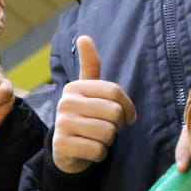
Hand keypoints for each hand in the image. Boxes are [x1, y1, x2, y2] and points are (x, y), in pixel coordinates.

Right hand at [52, 35, 136, 173]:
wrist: (65, 149)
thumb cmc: (84, 116)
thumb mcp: (87, 90)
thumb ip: (89, 65)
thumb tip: (84, 36)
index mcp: (75, 87)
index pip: (115, 92)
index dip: (128, 107)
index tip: (127, 117)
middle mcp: (65, 102)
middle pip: (114, 113)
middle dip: (117, 126)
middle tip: (106, 128)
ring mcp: (62, 124)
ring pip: (108, 133)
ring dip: (108, 141)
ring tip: (97, 138)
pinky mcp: (62, 145)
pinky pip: (98, 150)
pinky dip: (100, 154)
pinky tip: (89, 150)